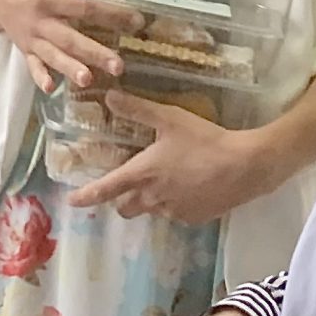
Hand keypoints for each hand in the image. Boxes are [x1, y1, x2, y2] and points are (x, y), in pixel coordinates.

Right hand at [0, 0, 136, 91]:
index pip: (83, 7)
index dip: (110, 14)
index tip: (136, 21)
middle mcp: (40, 21)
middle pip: (70, 38)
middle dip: (94, 53)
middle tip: (118, 65)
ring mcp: (32, 39)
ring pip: (53, 56)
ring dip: (70, 68)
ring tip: (88, 79)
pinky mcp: (25, 51)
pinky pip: (32, 66)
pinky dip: (39, 77)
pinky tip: (50, 87)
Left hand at [67, 96, 273, 223]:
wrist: (244, 166)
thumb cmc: (204, 139)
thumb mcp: (169, 118)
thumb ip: (137, 109)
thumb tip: (109, 96)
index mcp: (143, 173)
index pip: (106, 189)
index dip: (86, 196)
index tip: (72, 201)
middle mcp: (153, 198)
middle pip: (125, 208)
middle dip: (122, 199)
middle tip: (130, 183)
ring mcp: (174, 211)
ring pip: (151, 211)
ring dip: (151, 200)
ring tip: (168, 180)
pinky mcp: (193, 219)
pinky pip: (175, 213)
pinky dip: (175, 203)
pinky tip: (190, 186)